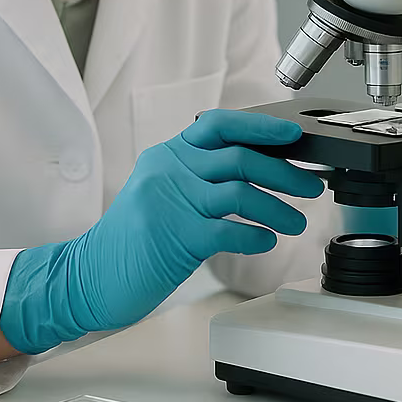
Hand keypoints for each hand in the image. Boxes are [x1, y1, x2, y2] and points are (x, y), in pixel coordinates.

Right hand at [0, 109, 323, 353]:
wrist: (89, 277)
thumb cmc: (131, 240)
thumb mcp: (160, 193)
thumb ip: (198, 177)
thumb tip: (257, 170)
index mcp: (166, 155)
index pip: (218, 125)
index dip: (259, 126)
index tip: (290, 135)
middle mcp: (168, 170)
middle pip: (239, 157)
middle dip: (285, 172)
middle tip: (312, 186)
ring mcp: (170, 201)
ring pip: (241, 192)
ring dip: (279, 207)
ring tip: (297, 221)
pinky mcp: (174, 236)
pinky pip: (229, 228)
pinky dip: (256, 234)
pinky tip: (267, 241)